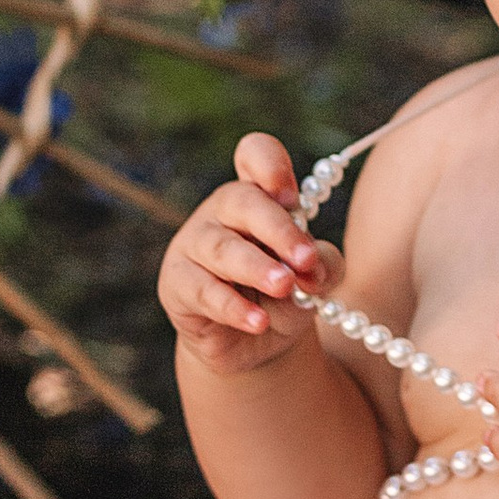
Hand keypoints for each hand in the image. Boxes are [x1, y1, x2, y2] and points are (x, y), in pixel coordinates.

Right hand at [159, 130, 340, 376]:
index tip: (291, 196)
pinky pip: (204, 291)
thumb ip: (322, 263)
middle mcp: (222, 211)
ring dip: (256, 268)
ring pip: (222, 248)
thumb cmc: (285, 294)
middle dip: (278, 229)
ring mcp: (194, 243)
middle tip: (305, 259)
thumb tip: (310, 266)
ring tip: (284, 287)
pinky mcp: (176, 282)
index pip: (254, 155)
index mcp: (259, 195)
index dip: (269, 164)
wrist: (258, 343)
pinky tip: (258, 322)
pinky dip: (234, 308)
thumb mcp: (315, 277)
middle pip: (242, 201)